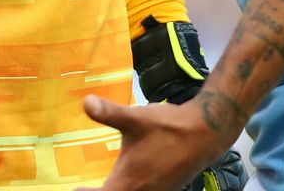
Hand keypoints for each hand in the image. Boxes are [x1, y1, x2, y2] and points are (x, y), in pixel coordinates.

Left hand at [78, 95, 232, 190]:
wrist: (205, 134)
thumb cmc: (168, 127)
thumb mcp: (136, 118)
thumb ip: (109, 113)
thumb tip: (86, 102)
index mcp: (126, 183)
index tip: (77, 188)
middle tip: (88, 186)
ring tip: (105, 184)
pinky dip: (132, 190)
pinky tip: (130, 181)